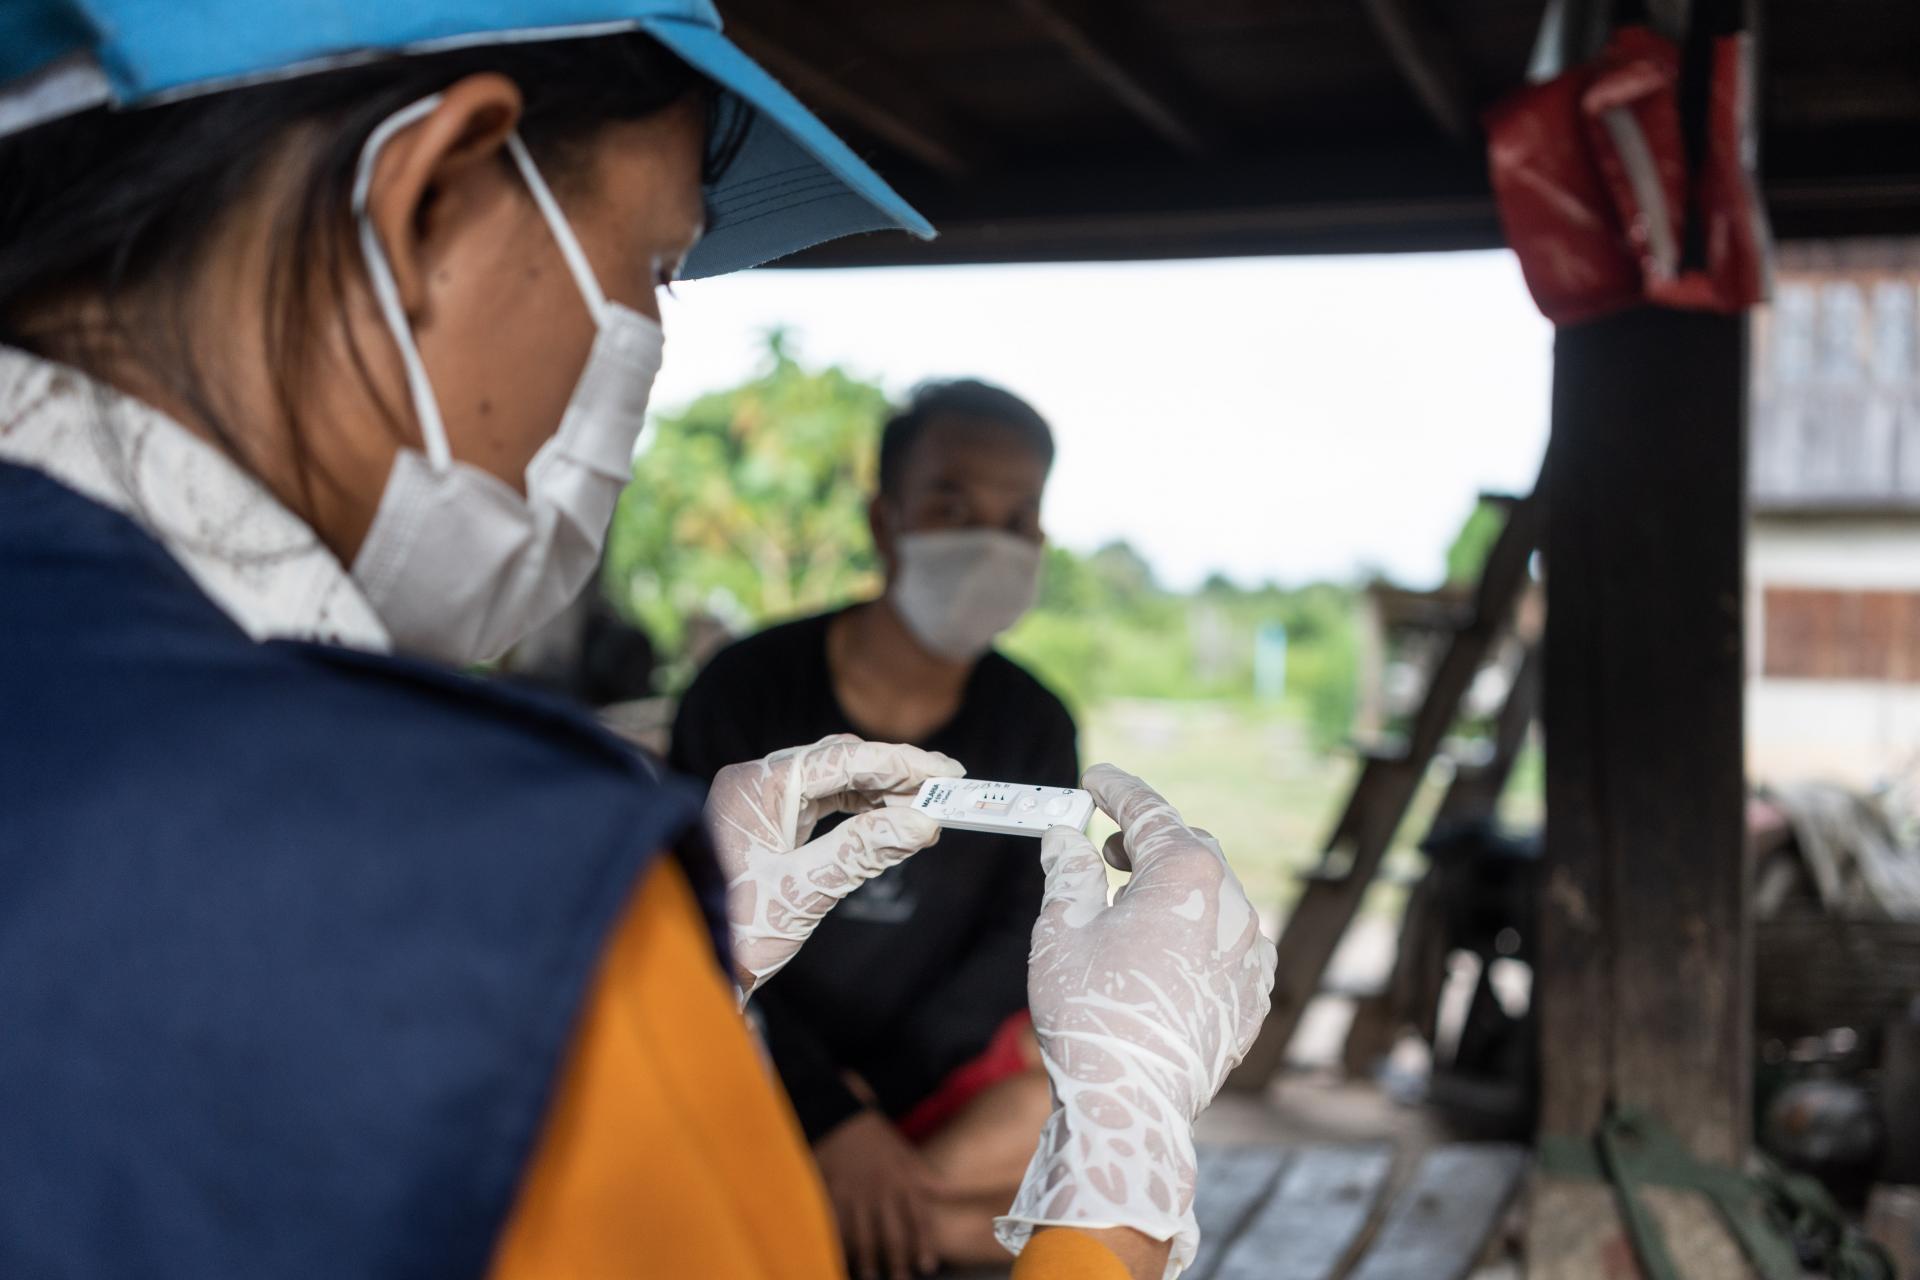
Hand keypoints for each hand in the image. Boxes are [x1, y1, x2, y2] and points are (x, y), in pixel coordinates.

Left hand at [705, 734, 962, 996]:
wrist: (691, 967)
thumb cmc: (734, 931)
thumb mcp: (802, 891)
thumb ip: (861, 851)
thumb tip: (921, 822)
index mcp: (757, 786)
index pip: (842, 760)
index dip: (899, 764)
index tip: (947, 773)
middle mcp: (756, 783)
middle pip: (839, 762)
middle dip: (894, 775)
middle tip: (945, 791)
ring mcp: (760, 802)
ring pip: (832, 781)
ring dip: (879, 792)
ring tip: (923, 809)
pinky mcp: (767, 823)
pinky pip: (820, 802)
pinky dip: (857, 809)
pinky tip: (886, 821)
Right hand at [816, 1110, 943, 1279]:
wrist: (840, 1116)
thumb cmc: (875, 1137)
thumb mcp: (904, 1152)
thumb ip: (925, 1176)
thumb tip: (949, 1191)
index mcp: (902, 1180)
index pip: (918, 1218)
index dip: (924, 1243)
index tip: (927, 1266)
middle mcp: (882, 1190)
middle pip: (892, 1232)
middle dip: (898, 1260)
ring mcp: (856, 1193)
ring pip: (864, 1233)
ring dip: (868, 1259)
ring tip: (870, 1276)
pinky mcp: (832, 1192)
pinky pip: (837, 1223)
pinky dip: (839, 1242)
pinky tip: (841, 1257)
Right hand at [996, 764, 1277, 1276]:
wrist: (1132, 1105)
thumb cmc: (1090, 1014)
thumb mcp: (1062, 930)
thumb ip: (1068, 871)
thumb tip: (1066, 835)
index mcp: (1187, 875)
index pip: (1150, 812)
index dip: (1117, 790)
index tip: (1095, 778)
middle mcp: (1233, 905)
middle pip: (1189, 849)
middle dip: (1146, 840)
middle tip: (1104, 846)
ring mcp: (1250, 954)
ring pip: (1215, 896)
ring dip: (1174, 888)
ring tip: (1130, 903)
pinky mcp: (1253, 997)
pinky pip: (1233, 944)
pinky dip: (1201, 931)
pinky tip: (1170, 949)